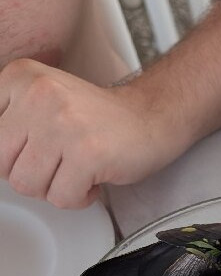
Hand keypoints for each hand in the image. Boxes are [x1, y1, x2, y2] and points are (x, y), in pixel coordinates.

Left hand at [0, 59, 182, 208]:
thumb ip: (10, 121)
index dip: (11, 155)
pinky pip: (61, 198)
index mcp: (20, 77)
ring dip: (54, 189)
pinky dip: (78, 198)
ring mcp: (63, 124)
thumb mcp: (42, 100)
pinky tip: (92, 180)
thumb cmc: (100, 118)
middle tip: (55, 165)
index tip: (34, 151)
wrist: (151, 117)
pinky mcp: (87, 154)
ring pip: (27, 185)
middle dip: (29, 175)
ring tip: (74, 172)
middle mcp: (38, 95)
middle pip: (1, 164)